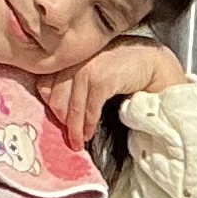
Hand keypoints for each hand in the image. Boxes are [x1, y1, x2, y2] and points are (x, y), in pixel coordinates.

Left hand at [45, 37, 184, 148]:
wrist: (151, 63)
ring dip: (74, 129)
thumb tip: (54, 105)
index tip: (57, 120)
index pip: (45, 83)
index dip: (49, 105)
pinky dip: (88, 125)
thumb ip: (73, 79)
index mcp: (69, 56)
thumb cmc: (122, 67)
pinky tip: (89, 134)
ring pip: (70, 107)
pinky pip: (88, 110)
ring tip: (77, 141)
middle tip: (67, 136)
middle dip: (60, 120)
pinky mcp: (102, 80)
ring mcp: (87, 69)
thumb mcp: (93, 68)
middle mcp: (75, 60)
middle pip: (55, 98)